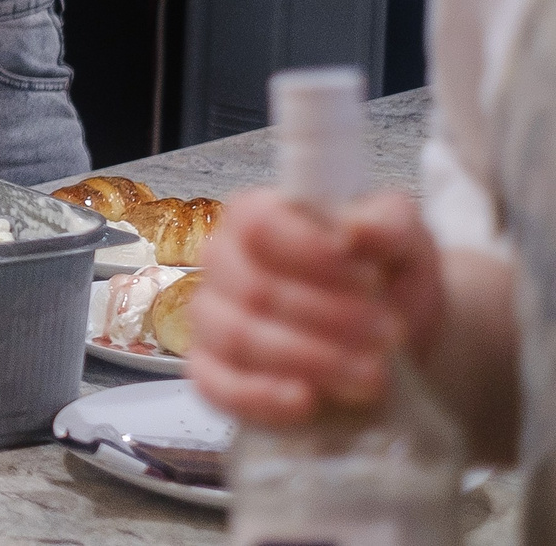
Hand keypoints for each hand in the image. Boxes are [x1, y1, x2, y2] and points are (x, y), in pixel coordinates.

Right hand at [187, 188, 447, 425]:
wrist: (391, 340)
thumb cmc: (385, 277)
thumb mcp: (404, 241)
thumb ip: (387, 225)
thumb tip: (357, 229)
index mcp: (256, 215)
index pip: (257, 225)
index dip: (308, 252)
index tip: (368, 278)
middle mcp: (222, 262)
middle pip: (253, 288)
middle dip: (329, 317)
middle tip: (389, 335)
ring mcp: (211, 319)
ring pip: (237, 338)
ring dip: (312, 359)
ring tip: (373, 374)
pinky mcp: (211, 374)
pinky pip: (216, 385)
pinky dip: (260, 396)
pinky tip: (307, 400)